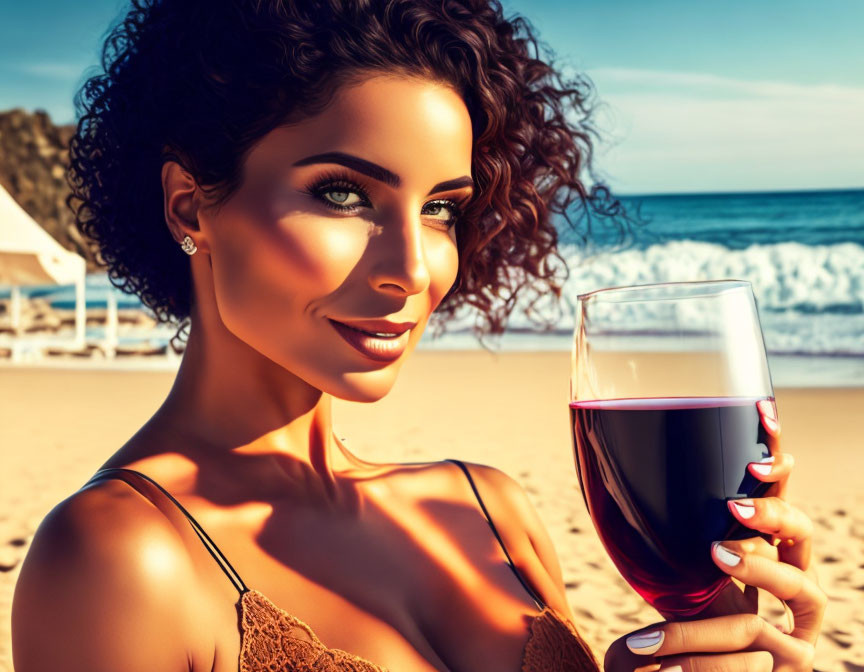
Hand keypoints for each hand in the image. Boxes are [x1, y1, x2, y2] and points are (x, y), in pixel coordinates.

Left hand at [603, 409, 826, 670]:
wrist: (682, 667)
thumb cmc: (678, 602)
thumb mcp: (665, 557)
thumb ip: (653, 518)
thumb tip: (600, 461)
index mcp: (762, 536)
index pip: (777, 487)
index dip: (774, 450)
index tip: (761, 412)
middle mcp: (789, 568)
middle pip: (801, 529)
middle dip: (774, 511)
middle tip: (735, 505)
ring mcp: (797, 615)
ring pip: (803, 586)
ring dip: (763, 571)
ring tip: (719, 555)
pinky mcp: (793, 657)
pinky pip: (777, 645)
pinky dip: (734, 642)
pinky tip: (703, 631)